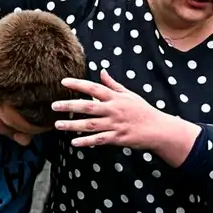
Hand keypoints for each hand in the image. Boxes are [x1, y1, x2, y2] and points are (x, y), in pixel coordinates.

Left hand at [53, 70, 199, 165]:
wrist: (158, 129)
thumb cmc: (143, 111)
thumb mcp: (130, 95)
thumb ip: (113, 84)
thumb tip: (102, 71)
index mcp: (116, 98)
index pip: (94, 88)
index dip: (79, 84)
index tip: (63, 82)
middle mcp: (114, 110)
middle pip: (89, 106)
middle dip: (70, 106)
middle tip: (54, 106)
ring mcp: (115, 124)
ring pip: (90, 124)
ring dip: (73, 125)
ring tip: (58, 124)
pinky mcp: (118, 138)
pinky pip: (99, 140)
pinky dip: (86, 141)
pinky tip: (74, 142)